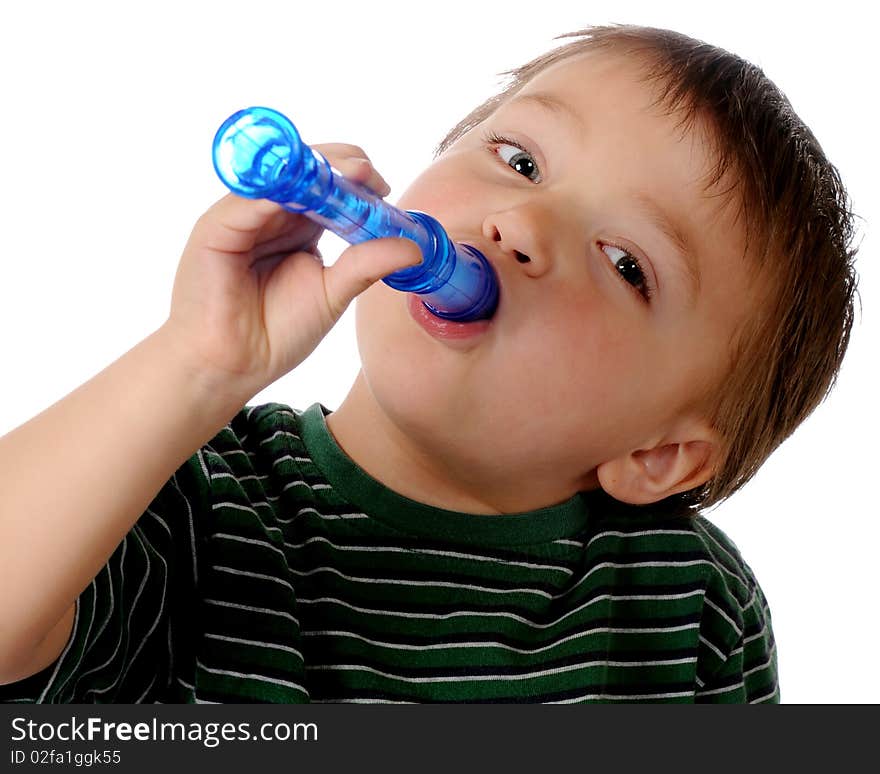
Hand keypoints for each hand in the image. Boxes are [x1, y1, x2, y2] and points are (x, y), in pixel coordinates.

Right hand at [160, 144, 421, 403]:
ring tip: (350, 173)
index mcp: (297, 226)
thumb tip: (415, 247)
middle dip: (340, 166)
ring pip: (278, 175)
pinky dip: (277, 189)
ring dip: (315, 169)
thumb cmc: (276, 334)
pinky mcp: (215, 228)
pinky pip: (247, 199)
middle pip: (303, 170)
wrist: (234, 367)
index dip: (355, 180)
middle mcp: (269, 214)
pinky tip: (308, 189)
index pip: (325, 185)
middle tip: (371, 176)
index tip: (384, 188)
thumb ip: (367, 264)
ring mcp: (241, 217)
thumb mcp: (333, 293)